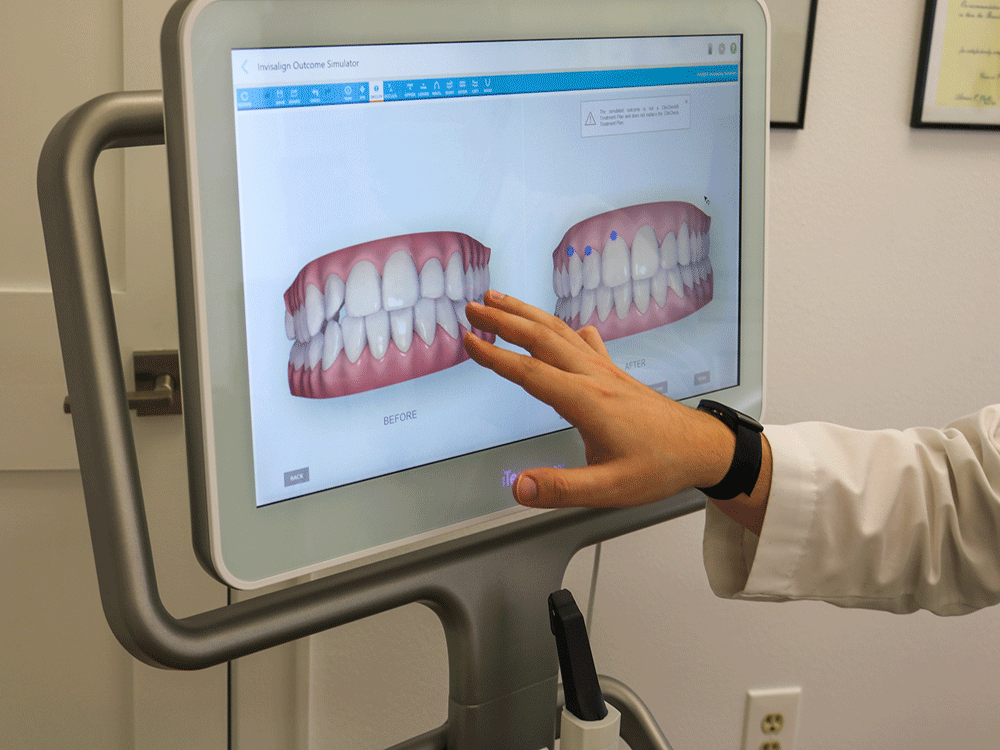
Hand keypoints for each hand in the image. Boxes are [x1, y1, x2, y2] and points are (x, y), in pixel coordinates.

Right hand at [462, 290, 736, 509]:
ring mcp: (606, 371)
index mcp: (587, 400)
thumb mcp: (611, 489)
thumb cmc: (660, 467)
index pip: (531, 373)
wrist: (702, 448)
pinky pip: (584, 342)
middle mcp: (594, 377)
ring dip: (528, 314)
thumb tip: (518, 487)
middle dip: (504, 321)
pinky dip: (565, 328)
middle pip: (541, 338)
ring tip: (500, 302)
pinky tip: (571, 327)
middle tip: (472, 308)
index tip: (469, 342)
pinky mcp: (616, 375)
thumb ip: (562, 488)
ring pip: (561, 332)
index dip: (496, 357)